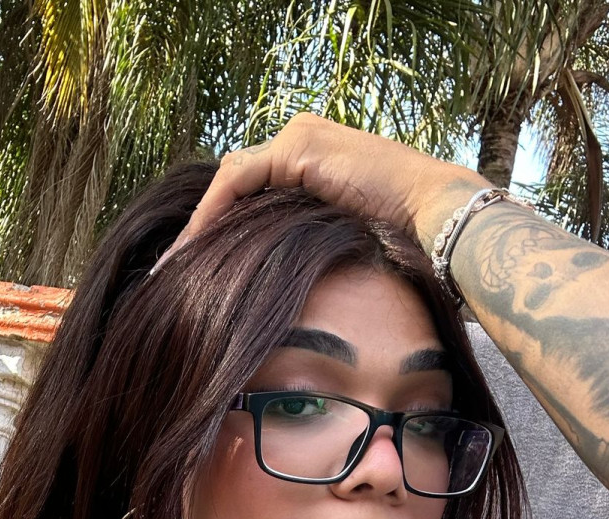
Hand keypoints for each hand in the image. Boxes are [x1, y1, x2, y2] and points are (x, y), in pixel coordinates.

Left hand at [151, 113, 488, 272]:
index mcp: (311, 160)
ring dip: (201, 225)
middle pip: (234, 185)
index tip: (197, 271)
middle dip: (204, 229)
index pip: (250, 191)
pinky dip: (213, 213)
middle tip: (174, 271)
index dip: (221, 231)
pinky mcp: (297, 150)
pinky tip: (196, 247)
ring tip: (176, 266)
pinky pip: (237, 181)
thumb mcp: (339, 242)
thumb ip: (306, 245)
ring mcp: (298, 139)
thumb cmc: (402, 240)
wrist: (433, 215)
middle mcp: (300, 141)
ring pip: (230, 182)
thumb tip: (276, 288)